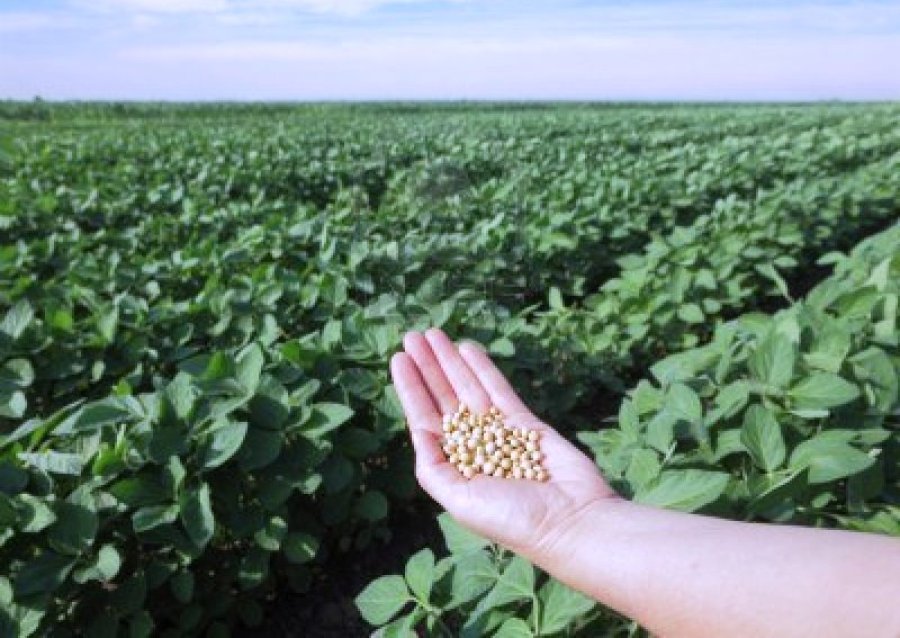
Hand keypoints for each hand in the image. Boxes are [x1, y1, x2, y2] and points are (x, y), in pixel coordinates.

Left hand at [390, 328, 618, 558]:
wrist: (570, 521)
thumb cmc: (512, 520)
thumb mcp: (460, 500)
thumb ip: (433, 468)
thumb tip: (417, 432)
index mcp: (454, 467)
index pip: (425, 420)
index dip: (411, 389)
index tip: (398, 359)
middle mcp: (473, 447)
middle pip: (444, 398)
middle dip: (428, 368)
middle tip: (411, 335)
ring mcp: (500, 433)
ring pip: (469, 388)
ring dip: (450, 361)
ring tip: (433, 334)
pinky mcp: (526, 423)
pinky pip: (500, 390)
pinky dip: (483, 369)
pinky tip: (467, 349)